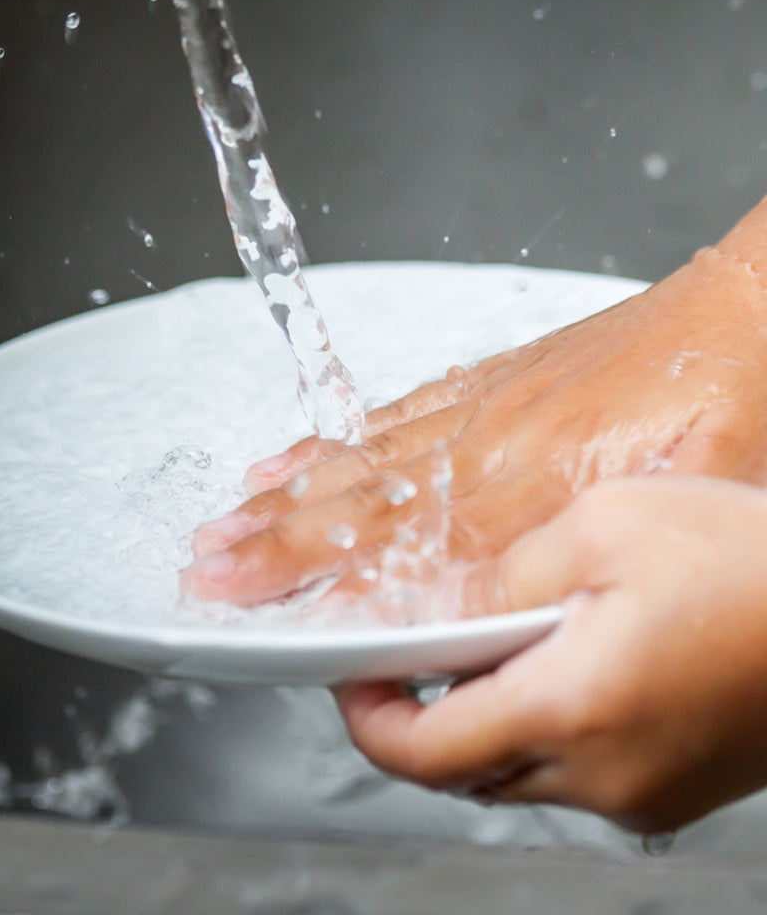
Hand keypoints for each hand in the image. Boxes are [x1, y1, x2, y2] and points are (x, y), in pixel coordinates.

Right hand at [180, 198, 766, 607]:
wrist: (740, 310)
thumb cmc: (730, 404)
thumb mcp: (687, 504)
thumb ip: (590, 556)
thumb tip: (516, 612)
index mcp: (536, 480)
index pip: (410, 545)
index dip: (329, 580)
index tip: (267, 604)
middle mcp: (488, 442)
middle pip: (361, 502)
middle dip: (276, 542)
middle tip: (209, 568)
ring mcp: (478, 408)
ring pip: (361, 458)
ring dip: (286, 496)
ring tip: (226, 520)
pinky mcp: (482, 384)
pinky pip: (390, 414)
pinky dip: (332, 438)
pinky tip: (292, 455)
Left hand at [336, 475, 766, 832]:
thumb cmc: (754, 565)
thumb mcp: (606, 526)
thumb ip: (505, 573)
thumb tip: (445, 610)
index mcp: (571, 708)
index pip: (424, 752)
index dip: (368, 718)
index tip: (348, 678)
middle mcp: (602, 774)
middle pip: (464, 768)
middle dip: (421, 713)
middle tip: (415, 648)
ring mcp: (641, 794)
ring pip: (515, 772)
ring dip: (483, 717)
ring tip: (499, 640)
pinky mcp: (670, 791)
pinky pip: (572, 771)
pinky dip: (541, 724)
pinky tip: (561, 661)